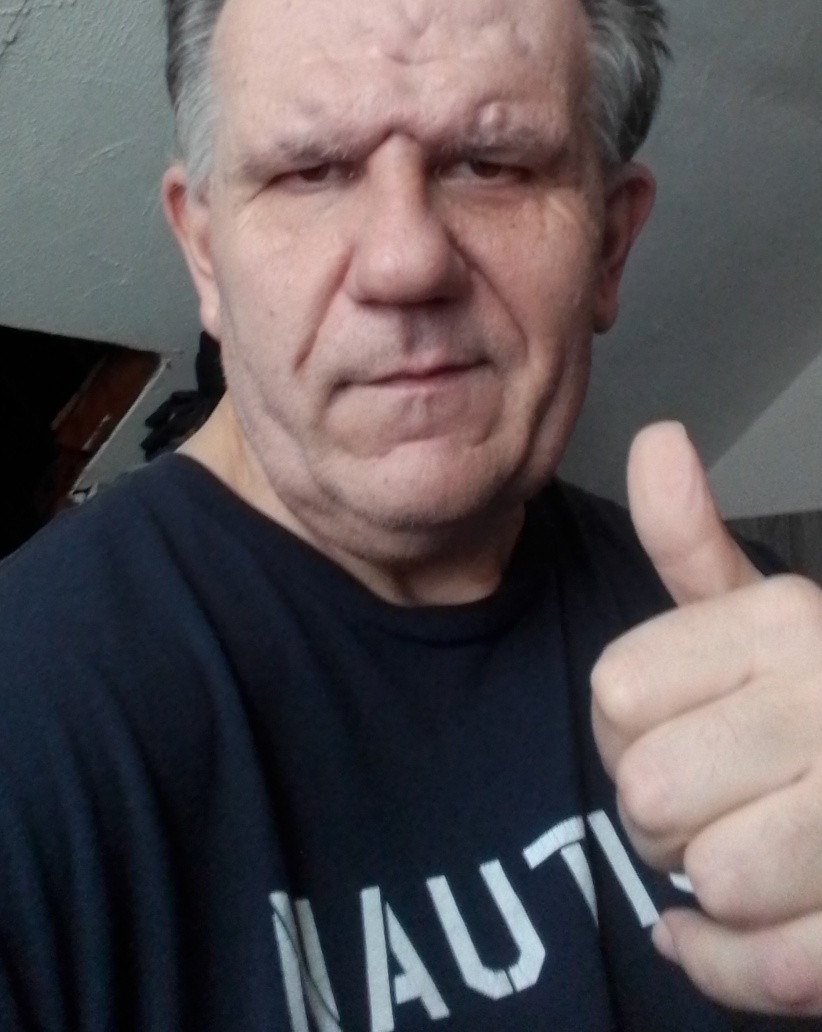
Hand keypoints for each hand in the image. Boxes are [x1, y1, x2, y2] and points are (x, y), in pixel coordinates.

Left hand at [590, 420, 821, 1015]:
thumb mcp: (766, 616)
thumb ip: (694, 544)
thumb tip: (656, 436)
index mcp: (788, 624)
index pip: (615, 690)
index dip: (625, 728)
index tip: (678, 730)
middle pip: (650, 791)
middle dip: (662, 815)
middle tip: (715, 803)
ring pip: (711, 876)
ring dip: (711, 888)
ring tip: (751, 854)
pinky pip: (767, 968)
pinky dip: (729, 965)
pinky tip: (735, 933)